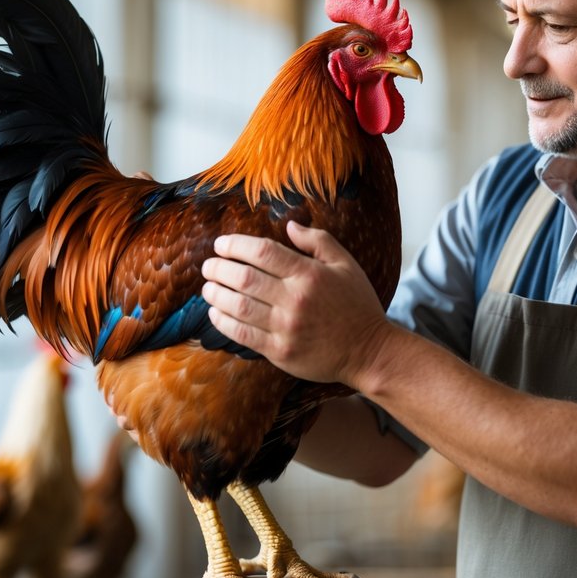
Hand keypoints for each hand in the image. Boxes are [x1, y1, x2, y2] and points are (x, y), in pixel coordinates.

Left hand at [201, 221, 392, 386]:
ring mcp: (286, 328)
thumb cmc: (357, 304)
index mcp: (310, 274)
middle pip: (243, 278)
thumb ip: (318, 241)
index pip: (262, 252)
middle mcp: (295, 299)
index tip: (222, 245)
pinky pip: (242, 334)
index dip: (235, 245)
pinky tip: (216, 312)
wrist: (368, 351)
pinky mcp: (280, 352)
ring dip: (215, 294)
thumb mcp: (346, 265)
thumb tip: (289, 225)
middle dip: (218, 268)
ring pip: (238, 306)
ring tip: (208, 288)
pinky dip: (223, 321)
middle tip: (209, 266)